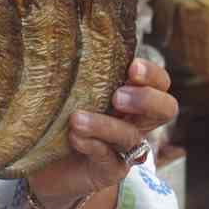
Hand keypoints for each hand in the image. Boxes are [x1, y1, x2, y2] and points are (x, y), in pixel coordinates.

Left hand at [27, 59, 178, 208]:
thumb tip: (61, 37)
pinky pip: (110, 159)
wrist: (42, 165)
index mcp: (130, 96)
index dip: (152, 74)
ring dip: (105, 125)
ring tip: (77, 119)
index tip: (131, 67)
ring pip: (131, 136)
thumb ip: (75, 72)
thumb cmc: (57, 119)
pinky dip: (92, 145)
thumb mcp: (67, 91)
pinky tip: (74, 138)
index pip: (159, 82)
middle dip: (146, 99)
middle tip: (118, 97)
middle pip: (166, 109)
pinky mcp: (109, 171)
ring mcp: (123, 148)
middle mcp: (134, 121)